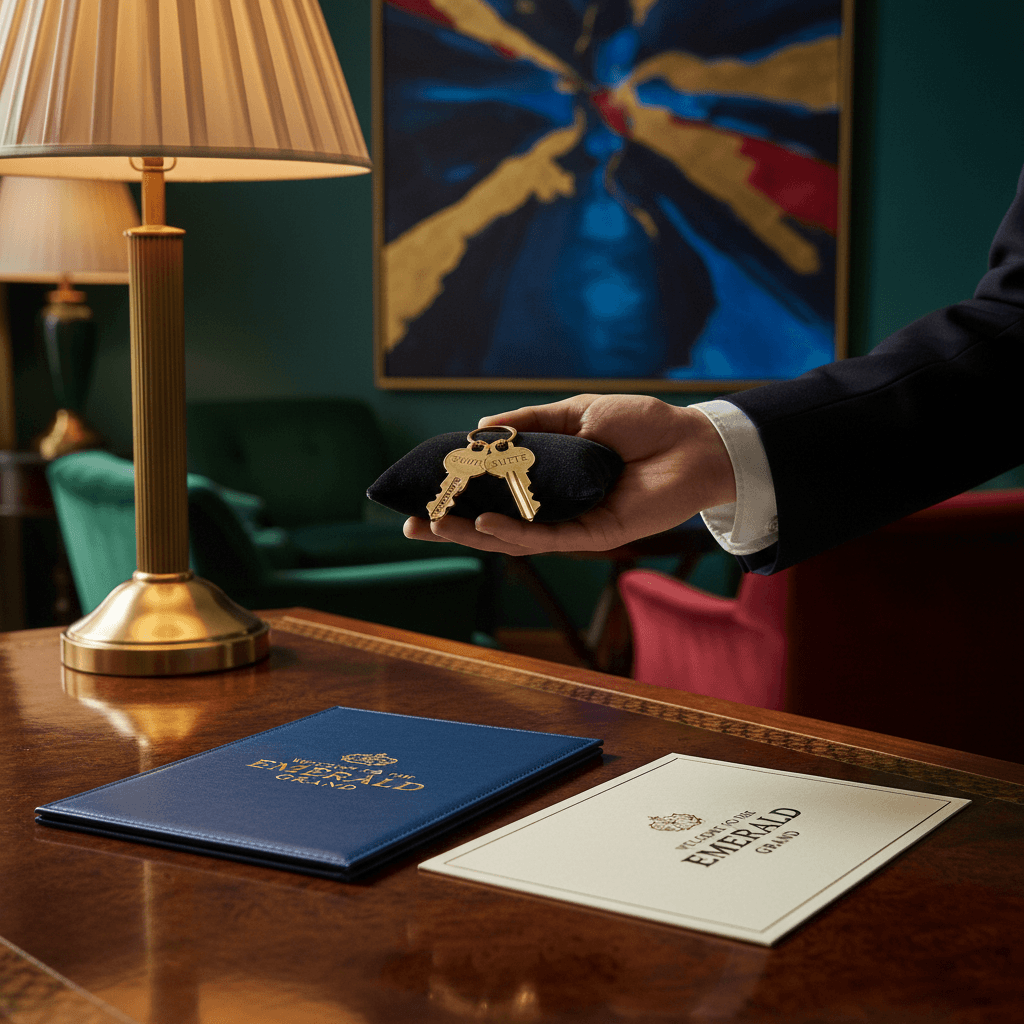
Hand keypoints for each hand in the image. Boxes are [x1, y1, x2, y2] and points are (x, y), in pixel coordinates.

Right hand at [403, 394, 735, 555]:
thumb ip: (531, 423)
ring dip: (471, 533)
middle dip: (450, 523)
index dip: (456, 490)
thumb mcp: (576, 412)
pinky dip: (511, 533)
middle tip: (410, 524)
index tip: (417, 488)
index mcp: (548, 476)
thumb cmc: (641, 424)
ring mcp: (571, 523)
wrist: (692, 441)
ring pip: (511, 536)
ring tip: (435, 525)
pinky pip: (545, 538)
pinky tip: (482, 524)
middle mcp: (554, 504)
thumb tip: (482, 427)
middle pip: (492, 519)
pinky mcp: (593, 536)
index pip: (491, 488)